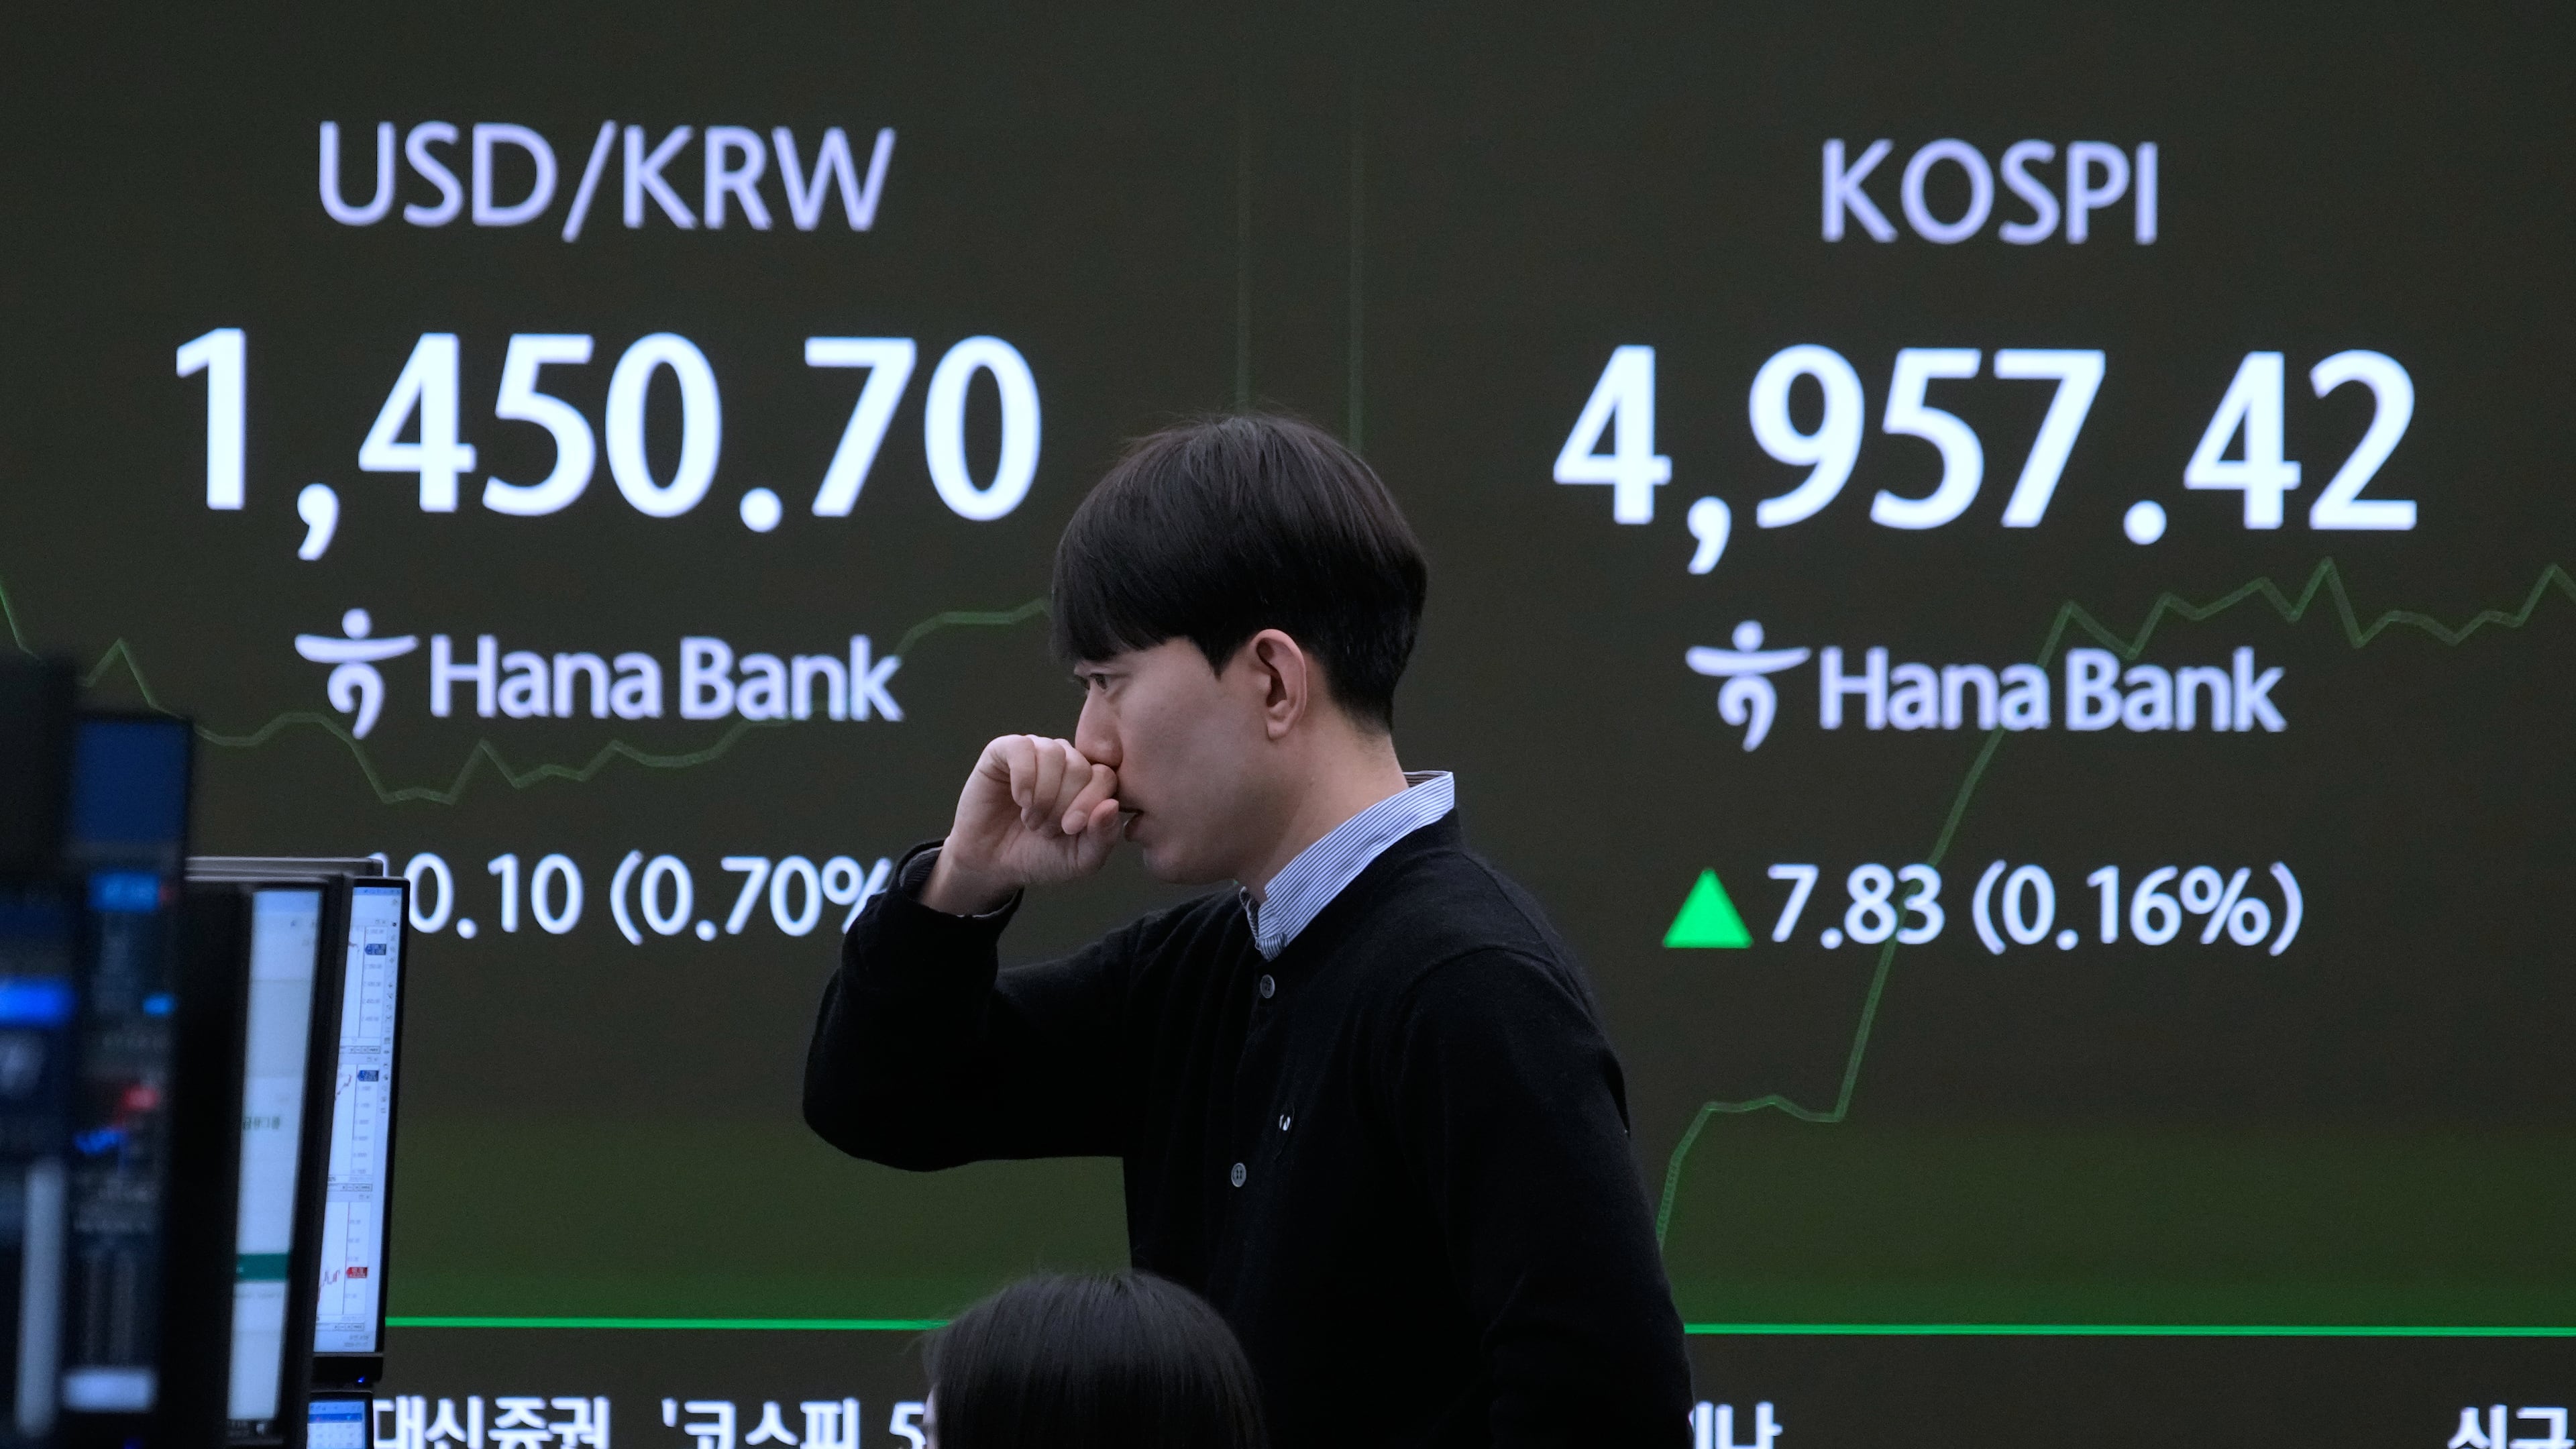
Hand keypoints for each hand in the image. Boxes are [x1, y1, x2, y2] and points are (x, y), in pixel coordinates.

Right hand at [922, 734, 1123, 914]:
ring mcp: (1036, 752)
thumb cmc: (1039, 857)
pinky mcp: (1004, 749)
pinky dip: (1023, 778)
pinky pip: (1022, 747)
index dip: (1089, 803)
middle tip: (1043, 829)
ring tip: (1030, 819)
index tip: (1069, 829)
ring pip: (1053, 754)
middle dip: (1061, 806)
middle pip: (1079, 767)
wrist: (992, 863)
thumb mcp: (1080, 859)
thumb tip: (1112, 805)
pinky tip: (1019, 799)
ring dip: (1042, 795)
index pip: (1105, 776)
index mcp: (1089, 783)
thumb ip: (1103, 836)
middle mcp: (1066, 761)